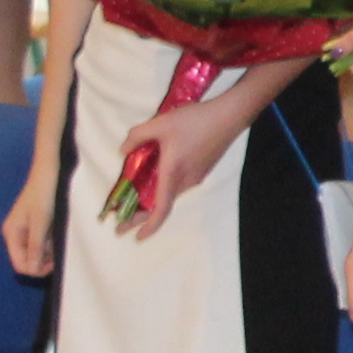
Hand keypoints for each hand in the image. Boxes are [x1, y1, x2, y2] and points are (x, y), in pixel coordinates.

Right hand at [3, 176, 57, 281]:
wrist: (49, 171)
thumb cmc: (44, 194)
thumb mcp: (41, 221)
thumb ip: (36, 246)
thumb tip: (33, 269)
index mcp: (11, 234)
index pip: (20, 265)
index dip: (35, 270)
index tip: (53, 264)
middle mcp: (15, 235)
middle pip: (27, 261)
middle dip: (43, 262)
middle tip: (59, 253)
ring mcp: (25, 231)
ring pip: (36, 253)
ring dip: (48, 253)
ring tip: (60, 241)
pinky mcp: (35, 226)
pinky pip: (41, 244)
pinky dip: (50, 244)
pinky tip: (59, 236)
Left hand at [109, 96, 243, 230]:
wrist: (230, 115)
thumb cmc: (195, 120)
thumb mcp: (160, 123)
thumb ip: (137, 136)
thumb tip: (123, 151)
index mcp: (173, 173)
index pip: (161, 209)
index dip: (148, 226)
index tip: (135, 237)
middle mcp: (186, 181)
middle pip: (163, 205)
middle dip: (141, 216)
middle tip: (122, 223)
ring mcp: (196, 176)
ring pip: (171, 194)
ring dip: (153, 200)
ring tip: (135, 198)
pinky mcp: (202, 169)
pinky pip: (179, 184)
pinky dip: (164, 188)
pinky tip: (157, 175)